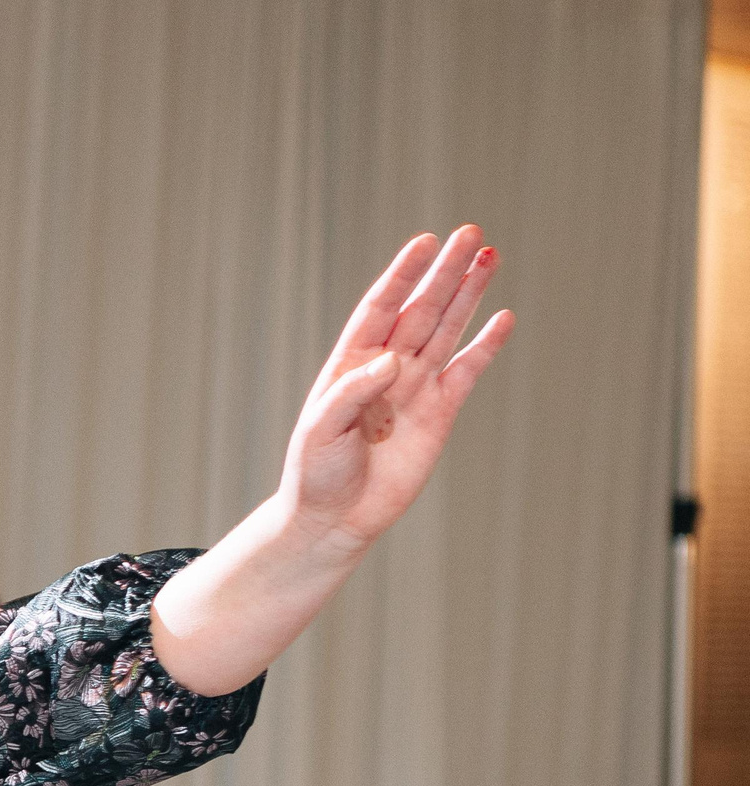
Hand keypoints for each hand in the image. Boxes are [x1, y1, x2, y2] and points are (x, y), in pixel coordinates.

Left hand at [277, 226, 512, 563]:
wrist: (335, 518)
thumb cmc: (316, 473)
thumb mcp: (321, 431)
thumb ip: (352, 393)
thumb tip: (391, 359)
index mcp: (351, 363)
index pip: (380, 307)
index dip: (402, 275)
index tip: (424, 242)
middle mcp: (386, 367)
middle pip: (422, 308)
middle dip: (445, 272)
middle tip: (471, 233)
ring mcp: (415, 387)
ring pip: (447, 329)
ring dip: (468, 294)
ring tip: (489, 256)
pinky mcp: (440, 413)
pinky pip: (466, 371)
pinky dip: (485, 346)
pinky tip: (502, 318)